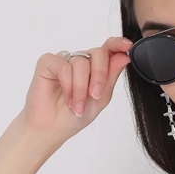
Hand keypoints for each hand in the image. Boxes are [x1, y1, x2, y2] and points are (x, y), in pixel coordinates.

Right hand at [18, 37, 132, 143]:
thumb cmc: (73, 116)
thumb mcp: (100, 99)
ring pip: (81, 63)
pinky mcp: (48, 62)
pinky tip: (66, 99)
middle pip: (98, 54)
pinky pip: (64, 66)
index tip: (127, 46)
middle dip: (99, 76)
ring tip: (77, 106)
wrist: (52, 129)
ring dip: (81, 89)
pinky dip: (67, 85)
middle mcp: (80, 61)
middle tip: (95, 96)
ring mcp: (64, 59)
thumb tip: (124, 57)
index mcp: (95, 68)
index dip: (118, 44)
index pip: (108, 49)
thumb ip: (111, 77)